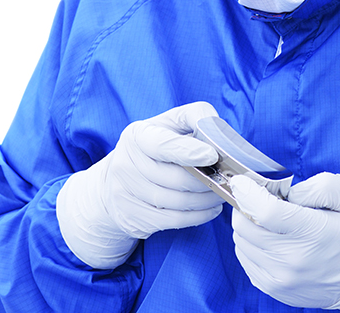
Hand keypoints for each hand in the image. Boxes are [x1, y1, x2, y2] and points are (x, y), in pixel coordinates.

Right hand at [57, 102, 223, 268]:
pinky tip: (211, 209)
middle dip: (207, 181)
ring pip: (176, 201)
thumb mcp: (167, 125)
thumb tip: (218, 129)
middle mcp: (125, 163)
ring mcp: (124, 193)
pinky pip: (172, 220)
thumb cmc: (153, 149)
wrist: (112, 184)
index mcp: (137, 135)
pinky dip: (198, 216)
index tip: (213, 156)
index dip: (189, 151)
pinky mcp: (130, 217)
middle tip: (227, 180)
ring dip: (206, 200)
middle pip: (175, 178)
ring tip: (221, 193)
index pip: (162, 144)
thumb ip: (193, 118)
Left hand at [231, 173, 339, 311]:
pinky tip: (272, 235)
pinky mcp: (271, 288)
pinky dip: (251, 241)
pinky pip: (246, 257)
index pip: (264, 213)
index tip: (244, 178)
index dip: (249, 192)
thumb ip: (324, 185)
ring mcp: (279, 279)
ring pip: (242, 240)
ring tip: (272, 215)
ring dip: (249, 222)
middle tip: (265, 194)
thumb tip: (293, 188)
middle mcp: (291, 262)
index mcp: (312, 237)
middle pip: (246, 225)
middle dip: (250, 204)